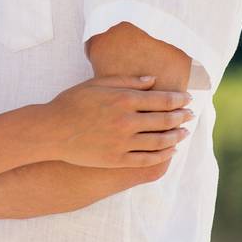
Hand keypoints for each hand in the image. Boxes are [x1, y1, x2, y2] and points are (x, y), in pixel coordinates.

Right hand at [43, 75, 192, 168]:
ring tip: (184, 133)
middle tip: (190, 115)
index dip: (179, 100)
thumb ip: (127, 81)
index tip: (188, 99)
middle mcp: (127, 121)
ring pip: (160, 141)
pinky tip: (170, 150)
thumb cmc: (72, 103)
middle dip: (181, 117)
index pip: (162, 100)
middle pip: (164, 120)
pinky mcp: (117, 160)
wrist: (51, 131)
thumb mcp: (97, 84)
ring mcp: (122, 142)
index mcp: (123, 99)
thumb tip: (153, 81)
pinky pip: (147, 159)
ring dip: (176, 136)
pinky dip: (162, 155)